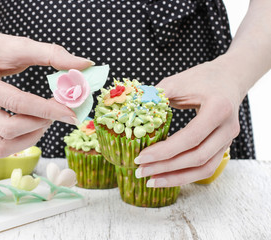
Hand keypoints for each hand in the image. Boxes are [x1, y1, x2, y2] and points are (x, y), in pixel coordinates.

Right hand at [0, 28, 92, 157]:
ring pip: (2, 146)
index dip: (48, 110)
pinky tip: (32, 125)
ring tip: (45, 120)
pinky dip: (20, 141)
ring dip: (31, 137)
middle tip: (59, 113)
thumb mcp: (21, 45)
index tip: (71, 112)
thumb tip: (86, 65)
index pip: (17, 102)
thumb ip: (53, 54)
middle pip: (8, 129)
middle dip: (40, 124)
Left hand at [134, 59, 241, 186]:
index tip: (141, 157)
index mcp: (218, 109)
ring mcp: (228, 140)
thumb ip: (155, 97)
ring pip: (204, 168)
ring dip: (176, 177)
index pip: (190, 138)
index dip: (164, 151)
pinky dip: (185, 174)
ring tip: (151, 181)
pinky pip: (205, 166)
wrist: (229, 78)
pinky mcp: (223, 146)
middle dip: (166, 168)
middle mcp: (228, 128)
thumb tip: (130, 111)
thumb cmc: (202, 78)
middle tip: (140, 171)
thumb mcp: (177, 82)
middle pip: (197, 158)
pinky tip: (166, 176)